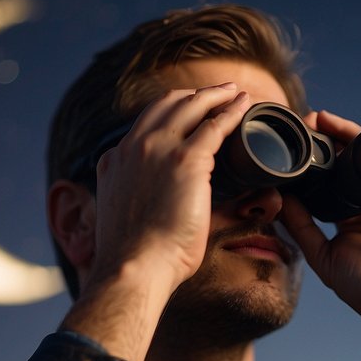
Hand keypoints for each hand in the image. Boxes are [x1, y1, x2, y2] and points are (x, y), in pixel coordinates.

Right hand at [60, 83, 253, 360]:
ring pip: (192, 106)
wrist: (134, 267)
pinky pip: (215, 125)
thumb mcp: (127, 217)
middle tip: (219, 93)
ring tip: (235, 92)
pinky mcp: (185, 160)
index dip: (171, 111)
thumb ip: (140, 199)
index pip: (146, 122)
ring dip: (216, 95)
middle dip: (195, 95)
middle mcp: (134, 147)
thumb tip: (157, 208)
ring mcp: (158, 149)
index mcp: (116, 161)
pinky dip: (231, 111)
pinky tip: (245, 106)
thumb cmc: (135, 259)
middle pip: (168, 104)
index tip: (191, 111)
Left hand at [278, 110, 360, 360]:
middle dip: (330, 140)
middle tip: (307, 122)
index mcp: (351, 215)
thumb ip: (301, 227)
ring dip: (352, 137)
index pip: (331, 179)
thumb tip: (279, 196)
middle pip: (350, 161)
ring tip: (326, 122)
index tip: (291, 144)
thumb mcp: (323, 257)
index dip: (314, 161)